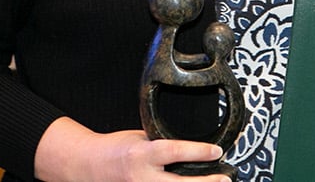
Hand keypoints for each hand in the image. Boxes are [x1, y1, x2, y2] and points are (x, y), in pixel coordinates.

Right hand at [34, 116, 229, 181]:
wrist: (90, 167)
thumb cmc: (115, 149)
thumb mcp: (139, 137)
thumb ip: (162, 143)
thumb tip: (191, 147)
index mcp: (142, 154)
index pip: (174, 151)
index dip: (198, 151)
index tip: (216, 150)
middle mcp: (142, 177)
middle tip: (224, 178)